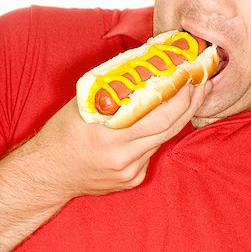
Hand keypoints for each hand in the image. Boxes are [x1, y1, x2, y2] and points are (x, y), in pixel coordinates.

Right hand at [38, 81, 211, 198]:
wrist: (50, 174)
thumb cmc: (62, 135)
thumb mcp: (83, 105)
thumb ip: (115, 91)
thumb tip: (145, 70)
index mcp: (108, 133)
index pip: (158, 113)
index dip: (180, 95)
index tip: (191, 77)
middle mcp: (121, 156)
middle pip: (169, 128)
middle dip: (189, 105)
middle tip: (200, 86)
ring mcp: (129, 171)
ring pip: (162, 141)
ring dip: (174, 120)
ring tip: (184, 101)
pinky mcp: (132, 181)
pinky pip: (151, 154)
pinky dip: (153, 139)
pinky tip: (148, 130)